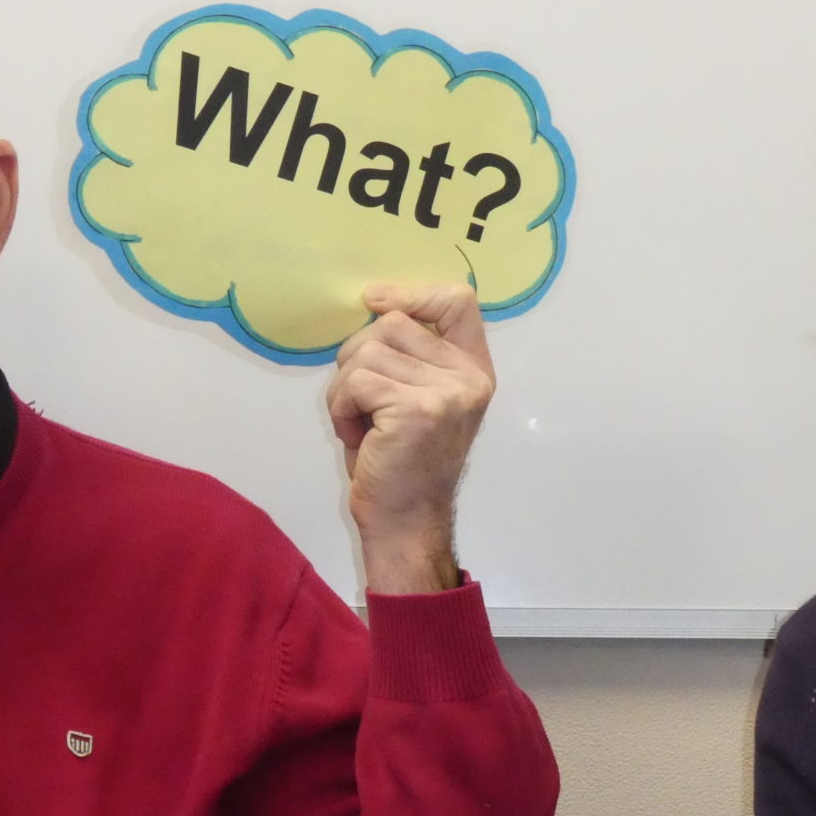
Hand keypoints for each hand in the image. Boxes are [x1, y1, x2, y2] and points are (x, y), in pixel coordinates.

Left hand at [326, 282, 494, 592]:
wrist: (405, 523)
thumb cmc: (402, 464)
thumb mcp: (419, 398)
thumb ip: (413, 354)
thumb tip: (375, 305)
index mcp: (473, 369)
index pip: (458, 300)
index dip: (412, 292)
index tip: (374, 301)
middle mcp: (469, 378)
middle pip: (393, 322)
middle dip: (358, 357)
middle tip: (363, 404)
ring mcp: (447, 393)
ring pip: (366, 351)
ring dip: (346, 388)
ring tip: (362, 424)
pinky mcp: (417, 410)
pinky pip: (355, 382)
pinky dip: (341, 409)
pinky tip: (358, 437)